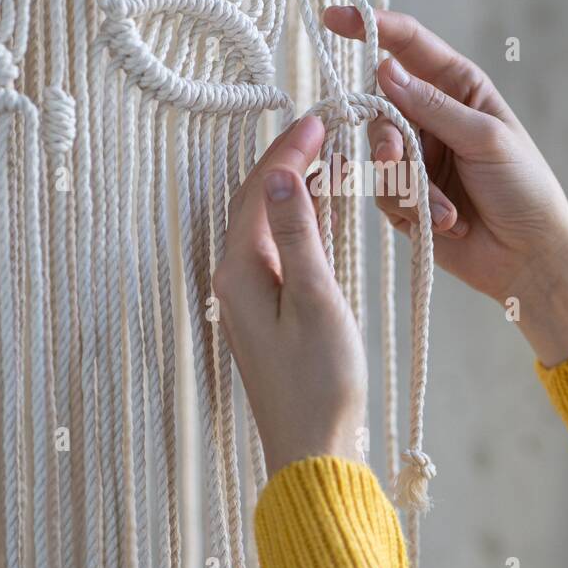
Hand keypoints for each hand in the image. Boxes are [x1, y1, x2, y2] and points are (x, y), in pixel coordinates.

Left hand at [214, 114, 366, 474]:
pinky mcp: (270, 313)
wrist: (313, 449)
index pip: (257, 192)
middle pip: (256, 202)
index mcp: (239, 272)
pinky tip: (325, 210)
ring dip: (297, 189)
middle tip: (326, 128)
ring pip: (269, 225)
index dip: (286, 151)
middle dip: (288, 162)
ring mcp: (251, 297)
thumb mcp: (315, 298)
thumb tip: (276, 173)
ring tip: (331, 157)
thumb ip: (296, 233)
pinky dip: (303, 223)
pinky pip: (282, 250)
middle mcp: (235, 279)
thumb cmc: (319, 381)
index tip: (318, 119)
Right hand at [324, 6, 567, 366]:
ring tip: (441, 209)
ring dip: (407, 183)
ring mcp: (416, 157)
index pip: (407, 46)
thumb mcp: (485, 138)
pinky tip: (446, 224)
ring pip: (378, 155)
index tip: (333, 19)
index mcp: (457, 88)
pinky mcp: (405, 196)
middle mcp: (431, 116)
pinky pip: (383, 192)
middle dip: (388, 138)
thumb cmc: (523, 188)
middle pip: (380, 108)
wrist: (529, 256)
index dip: (370, 27)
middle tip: (396, 158)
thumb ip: (432, 106)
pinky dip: (410, 208)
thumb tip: (383, 68)